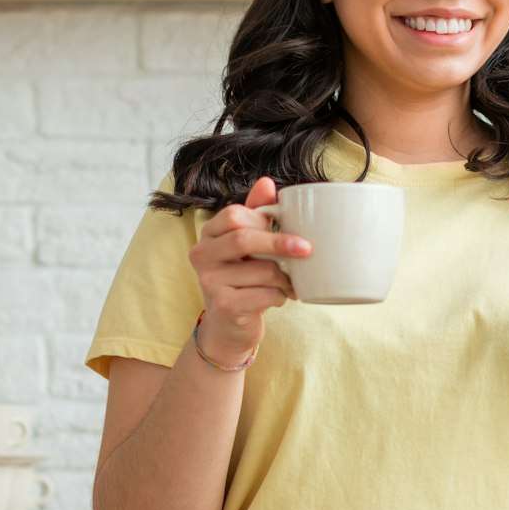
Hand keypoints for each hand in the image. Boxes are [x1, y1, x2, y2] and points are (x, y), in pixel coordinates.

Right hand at [188, 175, 307, 360]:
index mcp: (208, 234)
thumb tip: (267, 182)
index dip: (264, 219)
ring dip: (285, 278)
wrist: (229, 327)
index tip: (288, 227)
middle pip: (244, 238)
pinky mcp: (223, 306)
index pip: (235, 214)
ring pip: (262, 270)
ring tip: (288, 283)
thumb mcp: (247, 244)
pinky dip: (280, 296)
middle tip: (307, 250)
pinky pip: (265, 294)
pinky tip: (278, 298)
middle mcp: (201, 255)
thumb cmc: (243, 279)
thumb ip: (256, 212)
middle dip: (280, 243)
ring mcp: (209, 282)